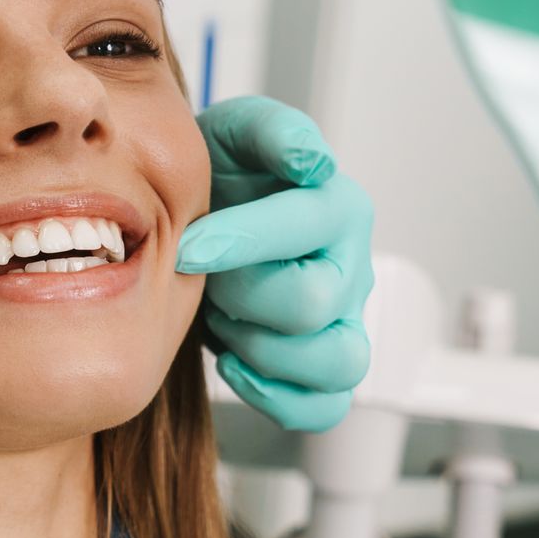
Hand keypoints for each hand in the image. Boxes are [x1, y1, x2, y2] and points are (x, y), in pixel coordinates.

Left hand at [177, 97, 374, 431]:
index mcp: (337, 207)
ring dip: (263, 350)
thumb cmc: (221, 177)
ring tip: (224, 320)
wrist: (203, 217)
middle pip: (313, 304)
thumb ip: (271, 131)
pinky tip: (233, 364)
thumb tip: (311, 160)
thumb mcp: (234, 133)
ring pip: (336, 363)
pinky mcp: (324, 365)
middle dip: (242, 295)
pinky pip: (325, 406)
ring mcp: (344, 322)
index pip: (307, 228)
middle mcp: (351, 266)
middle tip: (205, 279)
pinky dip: (278, 397)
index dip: (241, 240)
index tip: (186, 246)